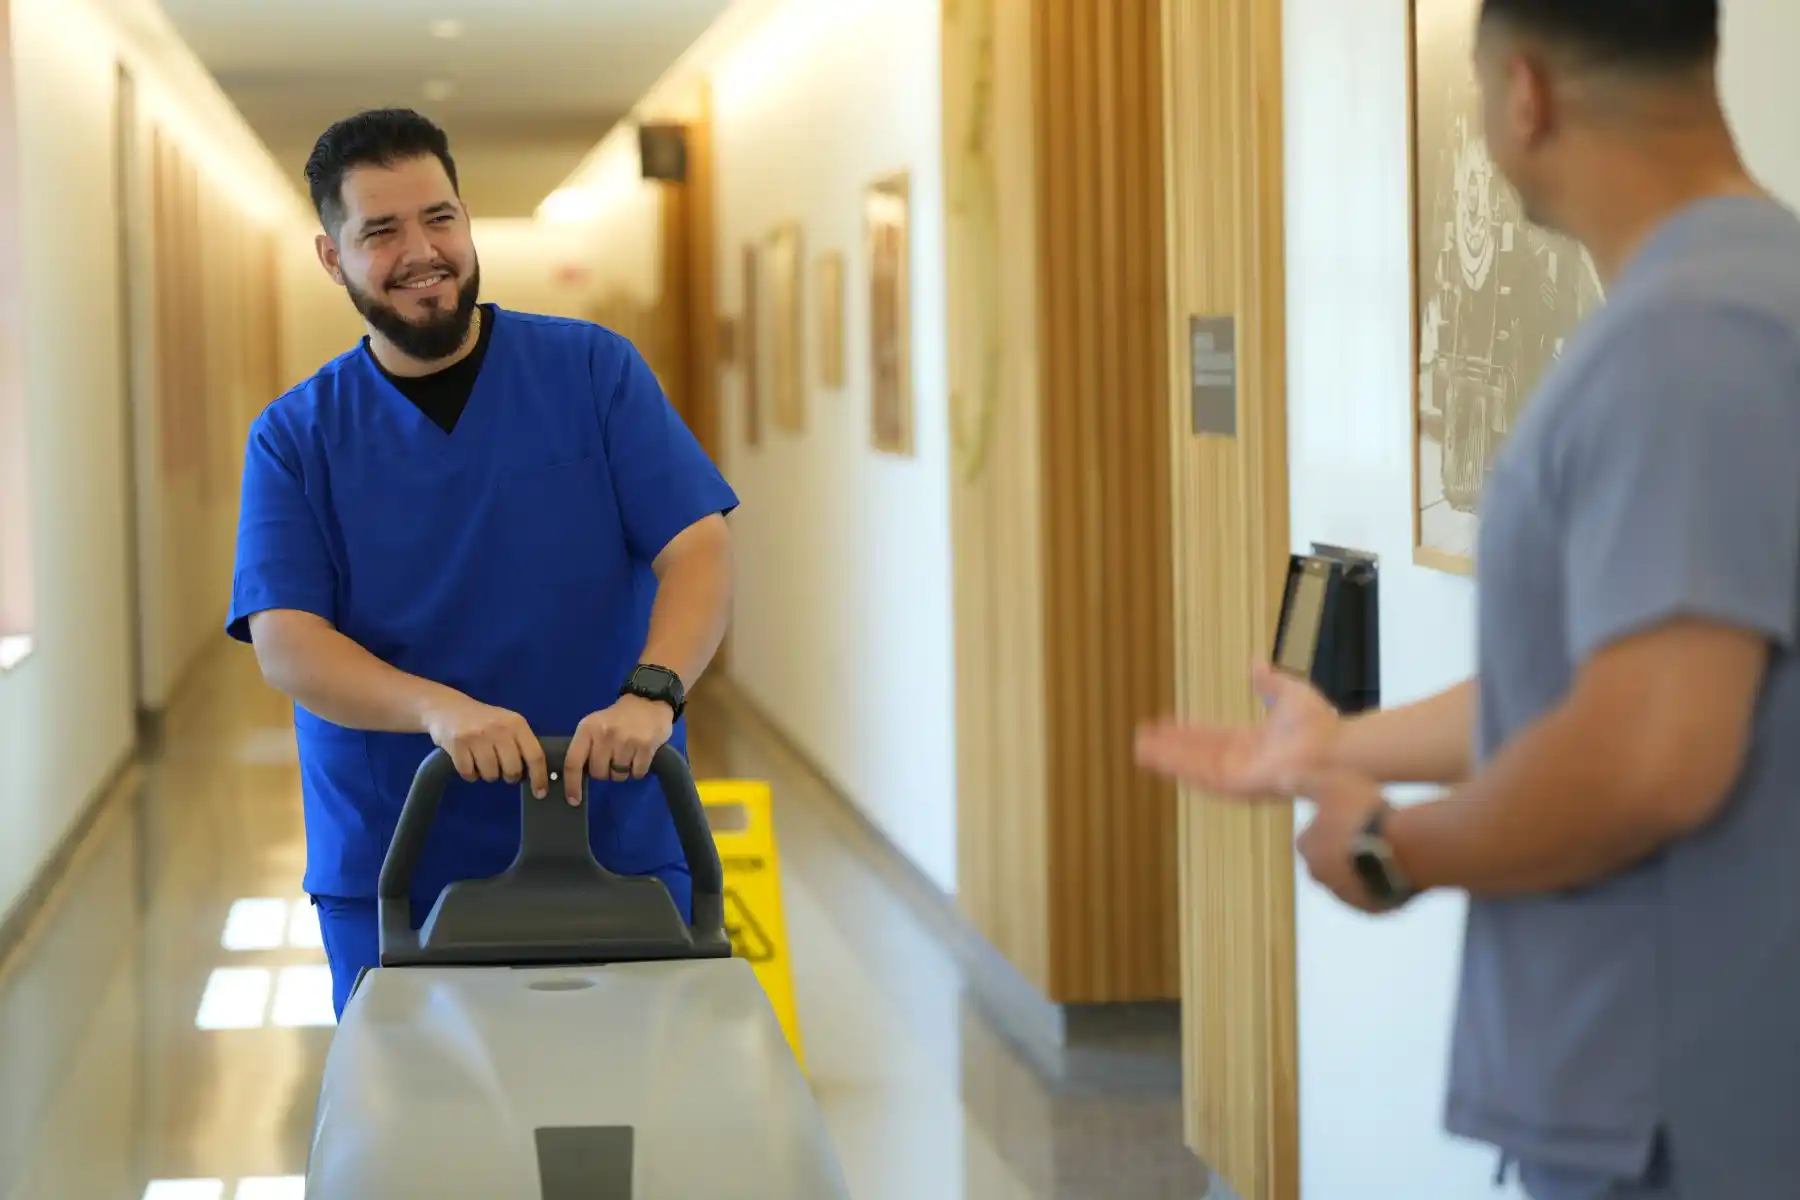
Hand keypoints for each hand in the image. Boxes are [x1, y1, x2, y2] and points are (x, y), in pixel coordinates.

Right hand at [421, 691, 548, 796]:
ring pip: (491, 775)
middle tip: (503, 769)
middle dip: (509, 776)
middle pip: (513, 770)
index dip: (539, 777)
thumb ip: (521, 744)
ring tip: (483, 761)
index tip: (539, 793)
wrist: (447, 707)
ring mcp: (477, 736)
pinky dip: (470, 774)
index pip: (535, 755)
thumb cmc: (483, 720)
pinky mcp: (457, 744)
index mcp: (517, 723)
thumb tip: (535, 775)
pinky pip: (469, 774)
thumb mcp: (507, 724)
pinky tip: (469, 762)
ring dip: (488, 775)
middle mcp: (499, 729)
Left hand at [562, 695, 674, 804]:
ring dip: (622, 771)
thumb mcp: (595, 725)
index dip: (572, 784)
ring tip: (627, 755)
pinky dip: (637, 770)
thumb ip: (586, 747)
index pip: (573, 761)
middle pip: (598, 773)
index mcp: (587, 729)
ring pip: (618, 775)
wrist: (648, 701)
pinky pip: (637, 773)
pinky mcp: (645, 747)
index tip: (573, 800)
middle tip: (612, 758)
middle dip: (605, 771)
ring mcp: (626, 741)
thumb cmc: (618, 717)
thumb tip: (576, 776)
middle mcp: (604, 735)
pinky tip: (639, 756)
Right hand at [1134, 662, 1340, 796]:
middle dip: (1169, 746)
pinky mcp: (1234, 785)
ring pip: (1192, 766)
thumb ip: (1269, 683)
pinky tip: (1157, 757)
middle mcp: (1241, 761)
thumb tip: (1256, 664)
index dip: (1187, 732)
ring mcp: (1236, 775)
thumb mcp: (1288, 694)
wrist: (1332, 746)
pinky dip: (1177, 766)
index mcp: (1251, 742)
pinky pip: (1199, 775)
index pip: (1211, 738)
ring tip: (1139, 748)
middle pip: (1195, 753)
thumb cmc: (1319, 724)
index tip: (1164, 723)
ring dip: (1166, 757)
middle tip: (1141, 738)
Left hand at [1289, 770, 1391, 913]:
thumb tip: (1280, 781)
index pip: (1311, 838)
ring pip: (1352, 880)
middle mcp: (1320, 877)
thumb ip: (1303, 784)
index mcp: (1307, 848)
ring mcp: (1346, 895)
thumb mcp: (1330, 785)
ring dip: (1363, 869)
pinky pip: (1375, 895)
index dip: (1330, 825)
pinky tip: (1397, 869)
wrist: (1403, 848)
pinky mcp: (1372, 908)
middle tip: (1369, 832)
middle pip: (1329, 861)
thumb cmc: (1362, 813)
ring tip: (1388, 849)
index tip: (1350, 816)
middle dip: (1343, 851)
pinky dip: (1382, 886)